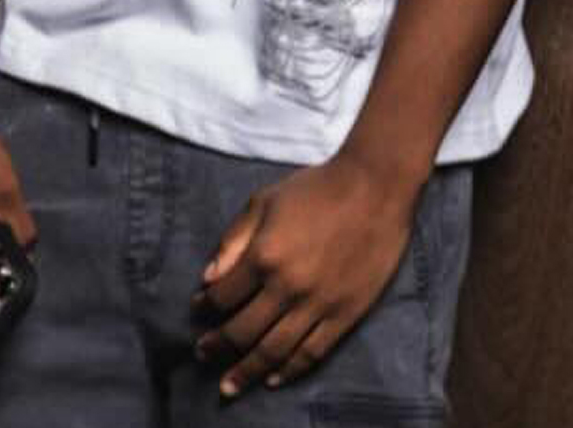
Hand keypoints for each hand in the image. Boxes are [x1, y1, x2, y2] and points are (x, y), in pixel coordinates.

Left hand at [188, 152, 422, 398]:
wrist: (374, 188)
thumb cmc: (316, 188)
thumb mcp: (264, 200)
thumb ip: (233, 239)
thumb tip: (207, 278)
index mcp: (264, 255)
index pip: (223, 296)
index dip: (205, 307)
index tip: (198, 310)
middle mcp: (287, 286)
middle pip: (243, 331)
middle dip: (217, 346)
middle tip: (203, 353)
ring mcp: (317, 304)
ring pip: (274, 351)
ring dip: (247, 371)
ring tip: (229, 384)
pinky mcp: (345, 314)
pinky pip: (312, 353)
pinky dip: (290, 370)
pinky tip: (274, 378)